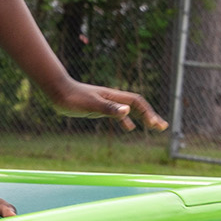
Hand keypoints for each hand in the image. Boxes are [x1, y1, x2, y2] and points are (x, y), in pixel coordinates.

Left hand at [50, 82, 166, 131]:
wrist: (57, 91)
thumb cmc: (72, 97)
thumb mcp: (91, 104)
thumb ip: (108, 108)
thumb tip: (127, 111)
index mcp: (113, 96)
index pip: (137, 103)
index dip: (148, 113)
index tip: (154, 125)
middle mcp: (113, 99)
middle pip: (138, 106)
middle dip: (151, 116)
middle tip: (162, 127)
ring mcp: (107, 103)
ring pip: (130, 111)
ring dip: (143, 118)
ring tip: (154, 127)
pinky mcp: (99, 108)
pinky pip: (118, 115)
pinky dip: (126, 121)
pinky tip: (130, 128)